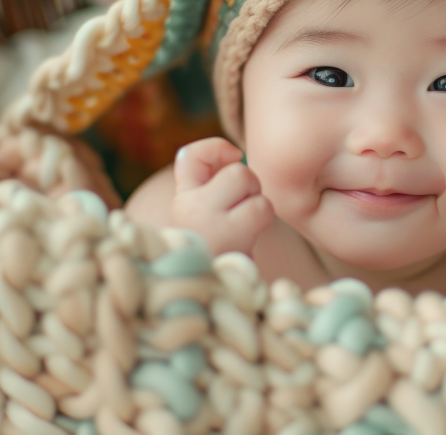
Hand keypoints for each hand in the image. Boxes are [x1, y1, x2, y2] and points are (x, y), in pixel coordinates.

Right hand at [171, 137, 274, 256]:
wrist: (211, 296)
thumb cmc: (218, 251)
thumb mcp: (206, 216)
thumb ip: (213, 184)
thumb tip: (234, 154)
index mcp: (182, 198)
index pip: (190, 155)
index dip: (216, 149)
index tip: (232, 157)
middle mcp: (189, 205)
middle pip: (236, 170)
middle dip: (250, 186)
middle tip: (244, 207)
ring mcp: (207, 219)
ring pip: (248, 182)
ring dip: (258, 203)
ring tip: (246, 225)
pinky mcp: (229, 234)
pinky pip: (261, 207)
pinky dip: (264, 218)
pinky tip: (251, 235)